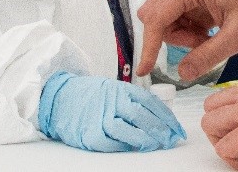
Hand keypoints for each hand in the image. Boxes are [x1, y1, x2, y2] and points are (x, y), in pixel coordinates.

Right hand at [38, 72, 185, 151]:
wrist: (60, 98)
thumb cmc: (91, 96)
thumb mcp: (115, 90)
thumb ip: (134, 101)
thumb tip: (160, 118)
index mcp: (122, 89)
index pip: (150, 103)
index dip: (167, 117)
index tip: (176, 129)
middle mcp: (112, 100)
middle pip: (141, 115)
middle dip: (159, 130)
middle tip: (169, 140)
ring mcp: (99, 116)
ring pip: (126, 129)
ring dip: (143, 139)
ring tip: (153, 145)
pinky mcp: (88, 132)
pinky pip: (109, 142)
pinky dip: (122, 146)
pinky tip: (131, 147)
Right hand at [136, 0, 237, 79]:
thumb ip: (207, 56)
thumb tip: (182, 74)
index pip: (156, 18)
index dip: (148, 46)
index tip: (144, 71)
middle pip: (155, 17)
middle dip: (171, 39)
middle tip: (201, 46)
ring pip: (166, 20)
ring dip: (183, 37)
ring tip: (212, 39)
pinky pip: (180, 19)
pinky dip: (190, 33)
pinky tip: (212, 34)